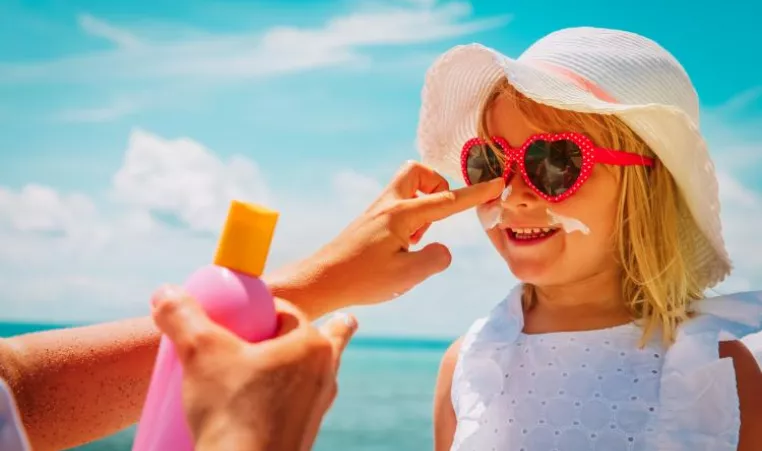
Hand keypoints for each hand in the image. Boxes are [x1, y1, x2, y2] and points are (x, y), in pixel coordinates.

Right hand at [150, 286, 357, 450]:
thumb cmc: (231, 411)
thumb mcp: (199, 353)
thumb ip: (181, 317)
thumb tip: (165, 292)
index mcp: (311, 346)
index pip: (285, 311)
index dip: (261, 307)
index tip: (238, 314)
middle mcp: (323, 375)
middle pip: (314, 341)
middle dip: (315, 330)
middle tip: (314, 325)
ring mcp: (316, 408)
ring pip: (311, 375)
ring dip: (302, 366)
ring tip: (306, 360)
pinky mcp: (302, 435)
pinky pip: (299, 406)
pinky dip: (289, 399)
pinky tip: (275, 404)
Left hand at [266, 161, 503, 317]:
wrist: (321, 281)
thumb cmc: (361, 279)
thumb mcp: (407, 275)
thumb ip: (435, 259)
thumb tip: (444, 249)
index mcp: (401, 214)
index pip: (447, 200)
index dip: (475, 193)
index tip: (497, 183)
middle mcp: (388, 205)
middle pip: (418, 172)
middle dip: (437, 187)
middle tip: (437, 218)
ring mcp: (377, 211)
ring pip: (408, 188)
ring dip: (423, 206)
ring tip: (415, 242)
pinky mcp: (370, 222)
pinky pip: (398, 206)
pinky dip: (410, 219)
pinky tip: (401, 248)